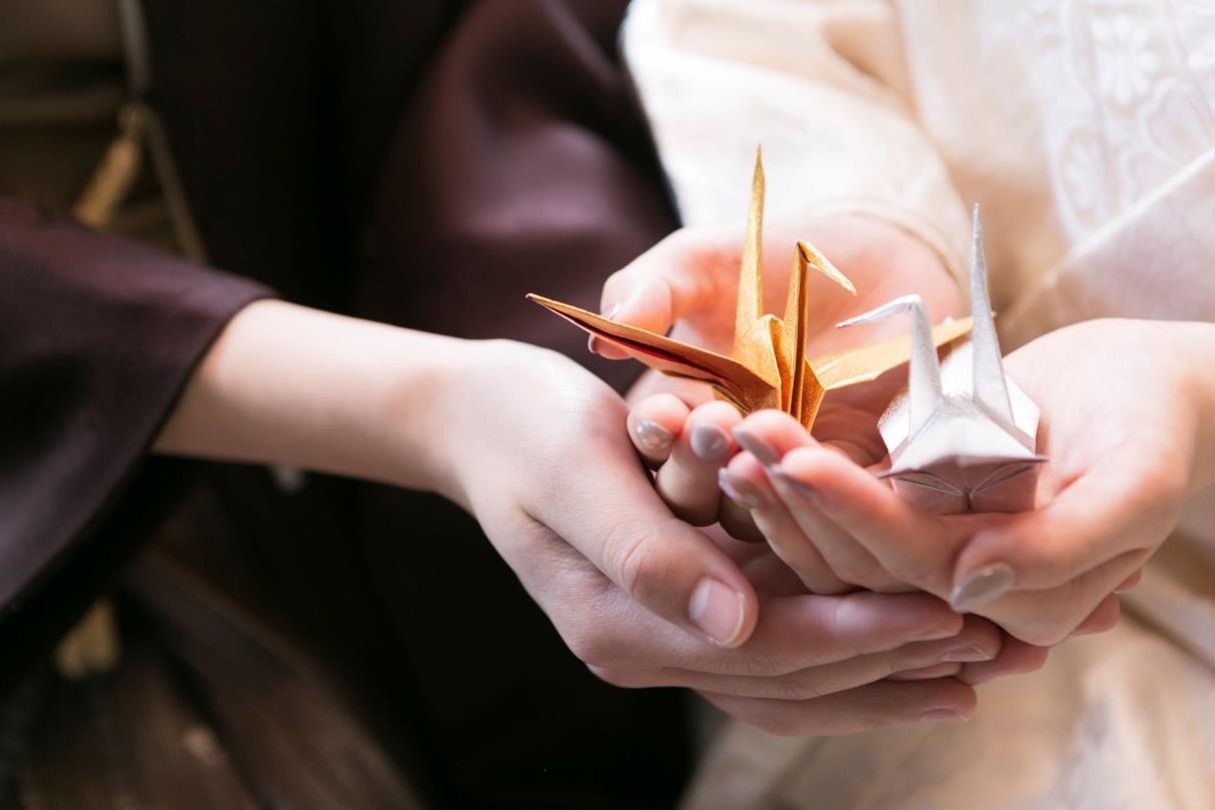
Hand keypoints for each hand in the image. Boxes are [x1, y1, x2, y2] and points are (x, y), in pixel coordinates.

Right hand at [156, 300, 1004, 733]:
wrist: (476, 419)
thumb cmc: (522, 426)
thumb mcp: (574, 470)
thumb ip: (646, 552)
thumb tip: (735, 624)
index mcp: (621, 624)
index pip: (760, 650)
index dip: (855, 637)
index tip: (945, 618)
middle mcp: (648, 644)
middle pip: (788, 678)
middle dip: (893, 666)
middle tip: (997, 656)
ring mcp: (663, 630)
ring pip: (789, 676)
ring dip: (881, 673)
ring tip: (973, 669)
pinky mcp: (679, 600)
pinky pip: (772, 642)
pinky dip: (841, 644)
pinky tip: (901, 637)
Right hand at [600, 215, 962, 535]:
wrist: (880, 256)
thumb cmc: (775, 257)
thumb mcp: (702, 260)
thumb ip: (653, 288)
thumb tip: (603, 335)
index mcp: (678, 414)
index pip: (652, 446)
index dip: (653, 434)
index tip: (661, 411)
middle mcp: (726, 457)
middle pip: (695, 495)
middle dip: (698, 464)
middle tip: (718, 423)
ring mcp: (788, 478)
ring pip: (760, 515)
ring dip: (760, 486)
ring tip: (770, 439)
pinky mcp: (853, 486)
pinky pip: (834, 514)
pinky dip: (826, 495)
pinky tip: (826, 458)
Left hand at [727, 319, 1214, 644]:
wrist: (1133, 385)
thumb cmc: (1150, 427)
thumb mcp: (1136, 485)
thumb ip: (1065, 546)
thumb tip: (970, 587)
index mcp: (1019, 605)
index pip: (914, 567)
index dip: (851, 514)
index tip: (793, 458)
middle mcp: (961, 592)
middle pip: (857, 558)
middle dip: (794, 495)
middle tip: (740, 431)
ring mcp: (927, 552)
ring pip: (834, 539)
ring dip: (778, 487)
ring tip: (729, 430)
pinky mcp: (904, 514)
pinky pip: (837, 506)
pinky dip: (793, 476)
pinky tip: (747, 436)